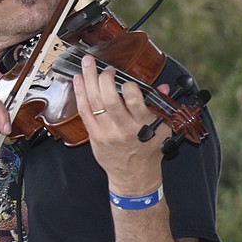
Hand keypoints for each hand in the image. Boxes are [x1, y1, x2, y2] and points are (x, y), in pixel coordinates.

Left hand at [73, 54, 170, 194]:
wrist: (134, 176)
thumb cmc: (148, 151)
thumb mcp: (162, 129)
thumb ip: (161, 105)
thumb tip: (162, 86)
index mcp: (143, 125)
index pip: (135, 102)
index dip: (129, 87)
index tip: (127, 80)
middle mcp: (123, 129)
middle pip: (109, 101)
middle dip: (104, 79)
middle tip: (105, 67)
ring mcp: (106, 133)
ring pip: (94, 104)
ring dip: (88, 81)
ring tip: (86, 64)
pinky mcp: (94, 135)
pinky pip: (84, 112)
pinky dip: (80, 94)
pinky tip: (78, 81)